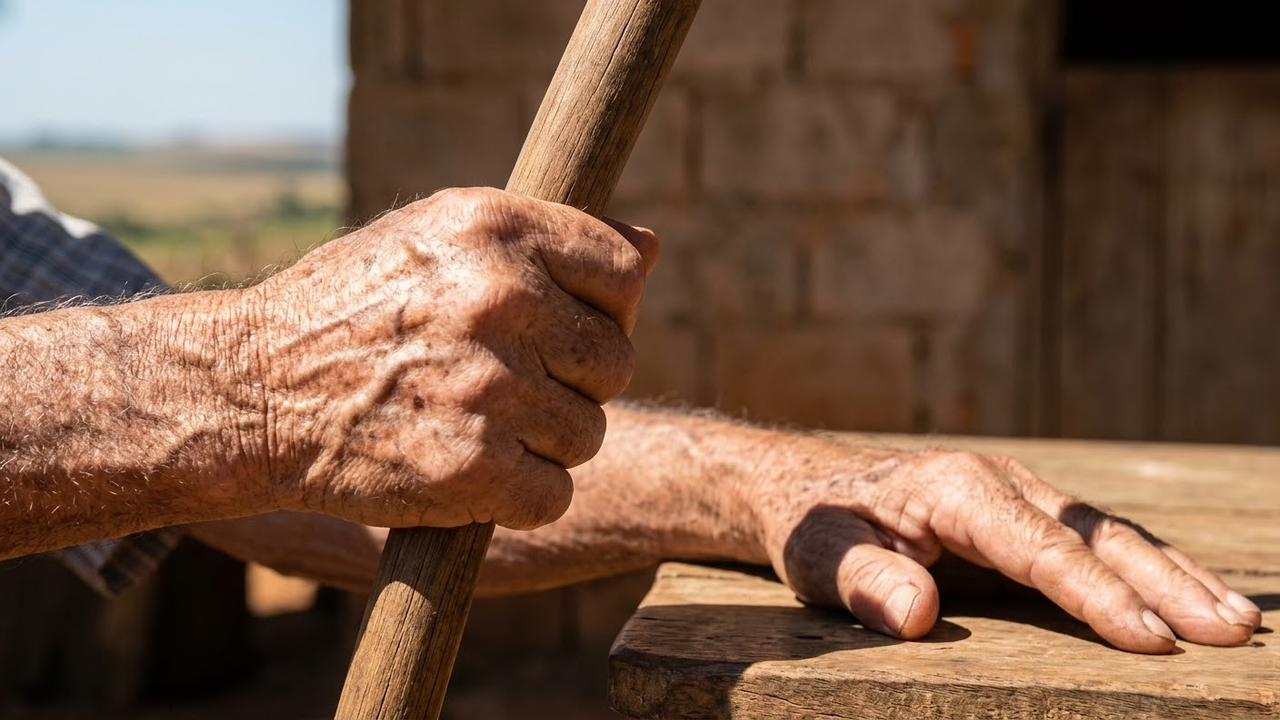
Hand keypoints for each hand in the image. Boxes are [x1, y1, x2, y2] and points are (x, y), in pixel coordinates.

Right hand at [236, 187, 655, 529]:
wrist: (250, 390)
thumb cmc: (350, 311)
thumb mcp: (436, 239)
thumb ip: (546, 242)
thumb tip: (653, 247)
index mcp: (494, 227)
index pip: (624, 272)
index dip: (605, 309)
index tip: (563, 329)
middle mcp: (498, 298)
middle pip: (614, 361)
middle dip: (573, 382)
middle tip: (508, 385)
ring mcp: (486, 384)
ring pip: (588, 433)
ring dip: (544, 443)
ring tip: (477, 424)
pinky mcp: (470, 466)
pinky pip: (554, 494)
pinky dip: (520, 497)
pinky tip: (471, 472)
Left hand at [751, 447, 1261, 652]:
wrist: (807, 489)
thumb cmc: (815, 526)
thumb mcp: (819, 555)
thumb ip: (863, 581)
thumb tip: (918, 615)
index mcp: (955, 489)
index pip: (1039, 548)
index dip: (1095, 595)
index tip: (1150, 640)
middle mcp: (999, 483)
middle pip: (1094, 535)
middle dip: (1165, 583)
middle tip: (1231, 631)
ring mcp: (1018, 495)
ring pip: (1110, 535)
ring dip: (1174, 575)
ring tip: (1239, 620)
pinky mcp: (1025, 516)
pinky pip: (1095, 543)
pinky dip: (1147, 569)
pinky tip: (1187, 598)